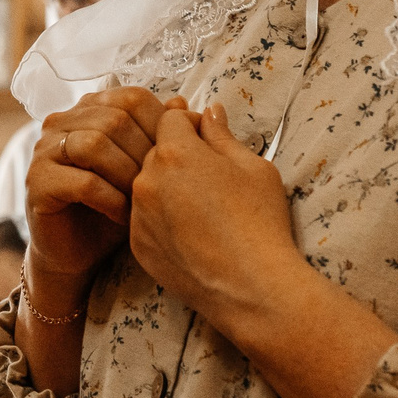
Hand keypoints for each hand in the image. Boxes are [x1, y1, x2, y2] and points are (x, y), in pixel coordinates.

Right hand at [25, 87, 170, 287]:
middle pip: (114, 119)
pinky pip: (83, 182)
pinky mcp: (36, 181)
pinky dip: (111, 200)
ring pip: (94, 144)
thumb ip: (159, 134)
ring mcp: (43, 149)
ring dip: (126, 175)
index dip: (160, 127)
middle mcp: (61, 122)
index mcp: (88, 109)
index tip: (174, 160)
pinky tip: (124, 216)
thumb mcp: (144, 168)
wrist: (78, 253)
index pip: (132, 98)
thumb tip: (180, 102)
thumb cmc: (113, 206)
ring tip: (141, 200)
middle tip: (158, 185)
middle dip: (144, 154)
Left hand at [126, 101, 298, 328]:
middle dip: (179, 156)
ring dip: (168, 188)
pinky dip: (162, 218)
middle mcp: (147, 180)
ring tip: (202, 209)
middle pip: (156, 152)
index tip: (211, 141)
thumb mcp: (254, 168)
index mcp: (175, 153)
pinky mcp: (137, 245)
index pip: (170, 118)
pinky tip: (192, 233)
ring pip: (148, 186)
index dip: (192, 124)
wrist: (251, 286)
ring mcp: (138, 215)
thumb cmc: (261, 222)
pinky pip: (145, 219)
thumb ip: (223, 135)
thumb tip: (210, 111)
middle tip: (211, 178)